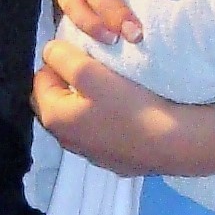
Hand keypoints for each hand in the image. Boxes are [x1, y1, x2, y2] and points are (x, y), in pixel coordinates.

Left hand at [33, 33, 214, 174]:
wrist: (173, 143)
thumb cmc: (129, 105)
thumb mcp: (90, 72)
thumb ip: (63, 58)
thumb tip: (50, 52)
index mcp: (54, 118)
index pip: (41, 79)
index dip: (58, 62)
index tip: (82, 54)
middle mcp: (66, 142)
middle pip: (57, 103)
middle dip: (68, 84)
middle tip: (93, 69)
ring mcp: (91, 155)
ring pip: (79, 120)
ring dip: (87, 104)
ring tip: (111, 89)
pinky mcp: (115, 162)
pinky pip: (101, 134)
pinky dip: (106, 121)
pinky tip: (126, 113)